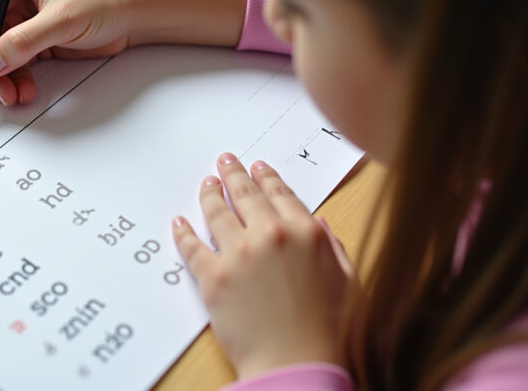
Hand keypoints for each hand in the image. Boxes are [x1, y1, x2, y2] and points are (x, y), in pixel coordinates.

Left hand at [172, 153, 353, 378]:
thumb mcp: (348, 280)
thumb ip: (331, 246)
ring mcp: (239, 254)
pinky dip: (183, 232)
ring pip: (217, 213)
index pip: (280, 194)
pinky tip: (179, 223)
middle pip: (246, 195)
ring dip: (210, 194)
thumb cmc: (330, 331)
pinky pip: (192, 247)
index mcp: (306, 232)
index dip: (266, 177)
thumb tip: (316, 222)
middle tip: (224, 162)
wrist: (298, 364)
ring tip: (206, 184)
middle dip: (234, 174)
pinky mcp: (213, 277)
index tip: (258, 167)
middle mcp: (271, 235)